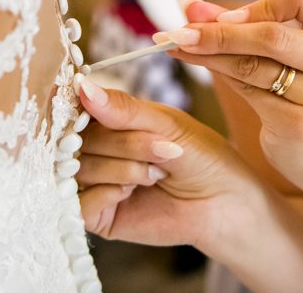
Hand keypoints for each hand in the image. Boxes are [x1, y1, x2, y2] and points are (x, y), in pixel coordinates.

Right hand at [75, 72, 259, 250]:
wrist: (225, 203)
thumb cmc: (201, 157)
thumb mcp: (165, 124)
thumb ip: (123, 109)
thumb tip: (83, 87)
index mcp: (110, 120)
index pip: (77, 108)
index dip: (86, 109)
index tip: (103, 113)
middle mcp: (96, 150)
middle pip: (78, 139)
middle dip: (124, 145)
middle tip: (163, 151)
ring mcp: (95, 183)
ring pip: (80, 169)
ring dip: (122, 170)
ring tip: (156, 175)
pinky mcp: (98, 215)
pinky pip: (79, 203)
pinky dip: (106, 194)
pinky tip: (131, 194)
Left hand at [156, 0, 302, 187]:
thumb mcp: (286, 47)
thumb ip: (243, 21)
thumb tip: (189, 6)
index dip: (261, 4)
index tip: (229, 16)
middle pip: (274, 34)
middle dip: (220, 31)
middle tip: (180, 30)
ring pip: (255, 64)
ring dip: (210, 53)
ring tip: (178, 45)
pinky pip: (251, 91)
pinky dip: (220, 76)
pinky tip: (202, 67)